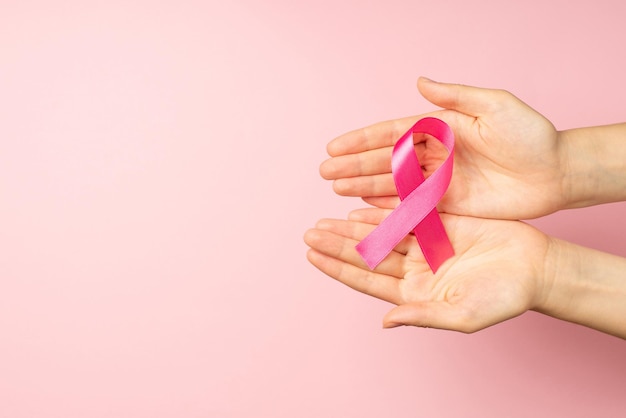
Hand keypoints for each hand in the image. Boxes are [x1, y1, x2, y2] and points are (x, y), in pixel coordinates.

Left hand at [304, 208, 552, 331]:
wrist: (536, 267)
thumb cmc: (503, 297)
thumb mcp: (462, 314)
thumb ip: (422, 315)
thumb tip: (386, 323)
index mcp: (414, 293)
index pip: (366, 279)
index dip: (338, 267)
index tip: (312, 254)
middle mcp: (414, 269)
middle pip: (367, 254)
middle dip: (338, 242)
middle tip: (310, 231)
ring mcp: (425, 245)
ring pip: (380, 233)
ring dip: (353, 225)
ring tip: (327, 218)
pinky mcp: (439, 223)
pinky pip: (405, 214)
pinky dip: (382, 208)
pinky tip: (360, 204)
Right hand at [321, 77, 567, 218]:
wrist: (555, 173)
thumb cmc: (530, 135)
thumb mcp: (495, 106)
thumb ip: (455, 96)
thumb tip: (419, 82)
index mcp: (440, 129)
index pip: (392, 134)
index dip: (361, 140)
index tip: (334, 146)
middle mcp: (434, 155)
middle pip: (385, 161)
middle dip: (354, 166)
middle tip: (325, 173)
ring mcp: (439, 182)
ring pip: (393, 184)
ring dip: (364, 186)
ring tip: (336, 189)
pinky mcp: (449, 205)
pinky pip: (411, 206)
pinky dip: (388, 206)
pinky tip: (365, 206)